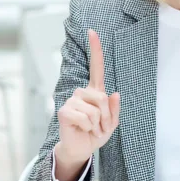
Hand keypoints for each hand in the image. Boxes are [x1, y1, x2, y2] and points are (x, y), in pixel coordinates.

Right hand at [57, 29, 119, 163]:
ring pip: (95, 109)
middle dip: (107, 116)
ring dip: (98, 123)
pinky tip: (83, 130)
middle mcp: (82, 93)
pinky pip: (86, 117)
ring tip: (92, 129)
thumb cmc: (96, 133)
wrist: (82, 149)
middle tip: (100, 127)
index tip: (92, 31)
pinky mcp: (64, 110)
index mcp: (95, 92)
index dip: (95, 49)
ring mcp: (71, 100)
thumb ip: (115, 109)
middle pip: (103, 97)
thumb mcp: (112, 123)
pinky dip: (89, 127)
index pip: (96, 67)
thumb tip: (115, 93)